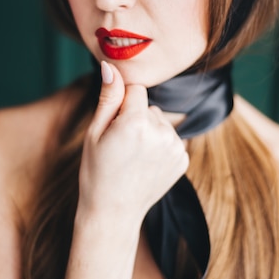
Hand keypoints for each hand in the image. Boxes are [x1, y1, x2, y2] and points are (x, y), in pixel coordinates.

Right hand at [77, 62, 188, 224]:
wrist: (113, 213)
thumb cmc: (97, 171)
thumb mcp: (95, 132)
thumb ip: (108, 96)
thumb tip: (111, 65)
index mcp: (136, 123)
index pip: (136, 89)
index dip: (121, 104)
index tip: (113, 125)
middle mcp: (161, 132)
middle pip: (149, 106)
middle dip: (135, 117)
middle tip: (120, 145)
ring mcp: (175, 147)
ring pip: (161, 121)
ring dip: (149, 131)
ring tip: (132, 156)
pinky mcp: (183, 159)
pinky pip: (170, 138)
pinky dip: (159, 146)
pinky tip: (145, 163)